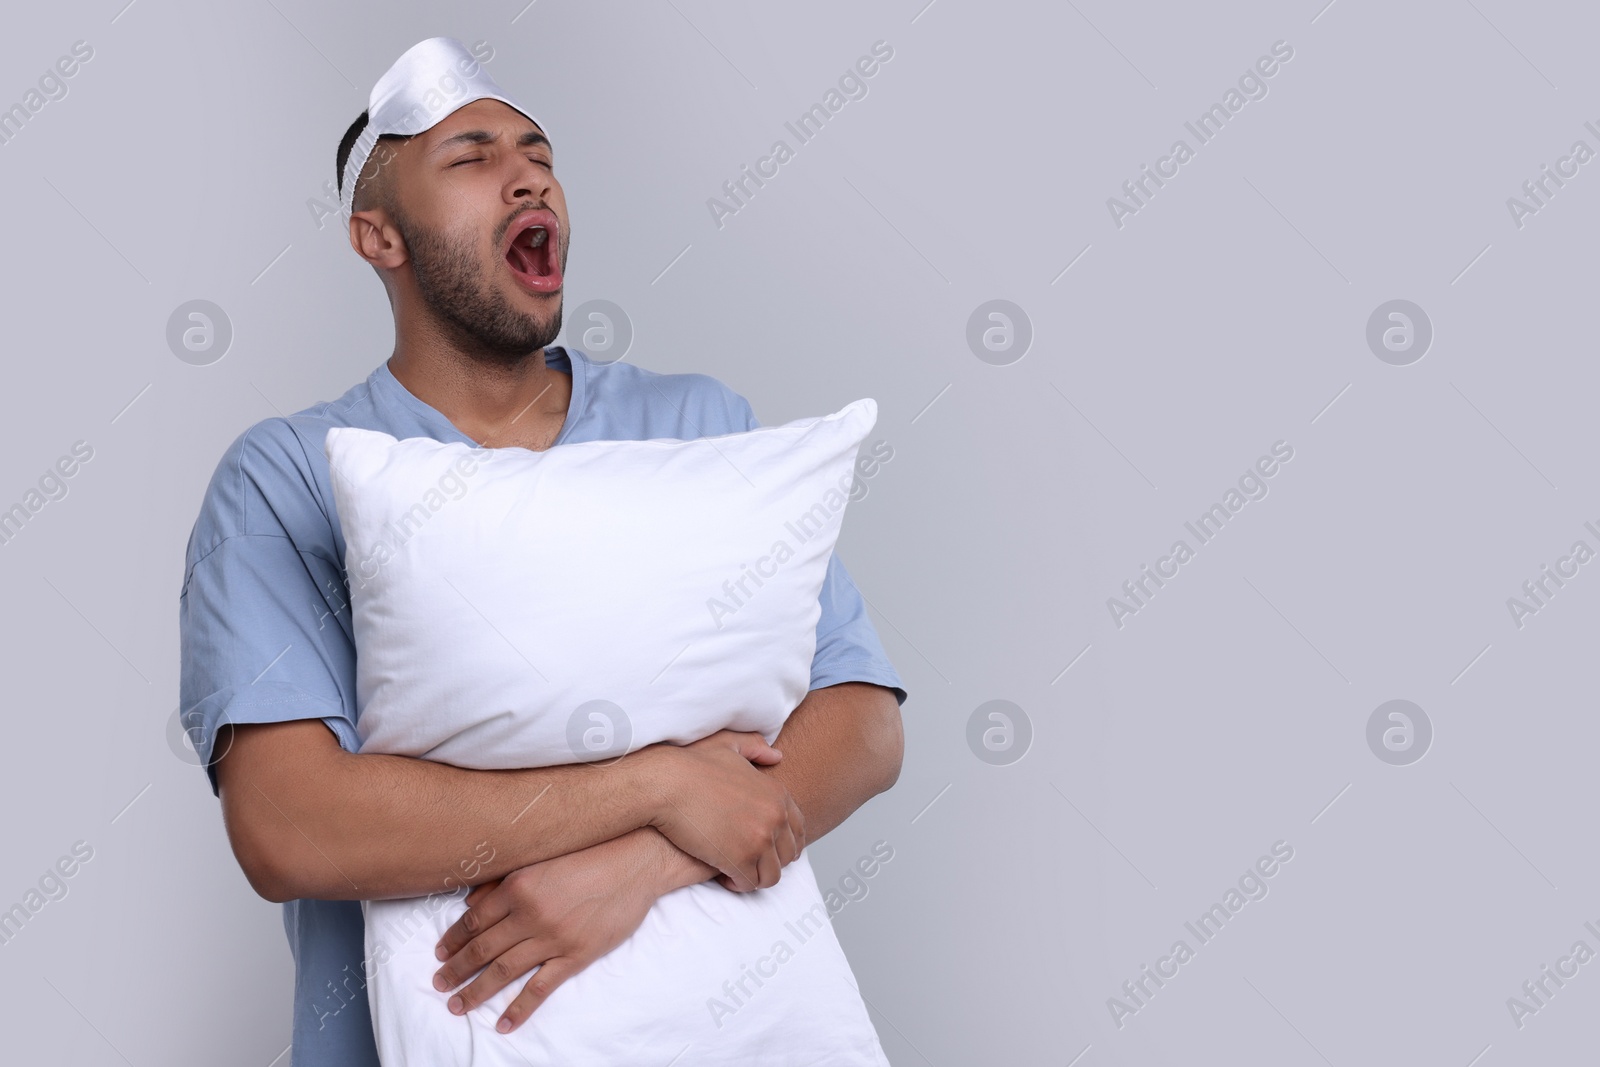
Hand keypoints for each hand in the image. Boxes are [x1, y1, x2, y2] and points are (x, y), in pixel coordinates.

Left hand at [431, 830, 669, 1032]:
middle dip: (455, 970)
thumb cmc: (590, 854)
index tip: (439, 952)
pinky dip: (519, 1009)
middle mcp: (529, 914)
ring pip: (503, 972)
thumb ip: (504, 880)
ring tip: (457, 1006)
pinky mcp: (575, 956)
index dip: (452, 939)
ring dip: (475, 992)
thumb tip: (470, 902)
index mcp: (518, 886)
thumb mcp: (541, 858)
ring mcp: (552, 938)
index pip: (474, 920)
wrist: (636, 862)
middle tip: (439, 984)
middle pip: (482, 949)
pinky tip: (503, 1023)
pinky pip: (540, 988)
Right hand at [643, 729, 804, 891]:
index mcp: (778, 794)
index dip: (783, 843)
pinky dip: (738, 884)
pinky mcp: (740, 860)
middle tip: (749, 861)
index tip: (766, 848)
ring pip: (772, 875)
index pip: (798, 830)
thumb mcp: (728, 745)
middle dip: (771, 861)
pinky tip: (723, 876)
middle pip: (788, 855)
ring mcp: (760, 840)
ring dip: (755, 876)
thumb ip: (755, 748)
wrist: (666, 784)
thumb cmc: (691, 766)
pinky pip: (749, 883)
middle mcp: (775, 818)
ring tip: (736, 871)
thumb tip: (777, 756)